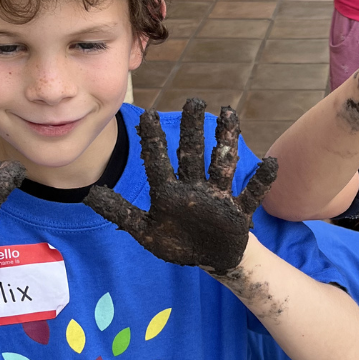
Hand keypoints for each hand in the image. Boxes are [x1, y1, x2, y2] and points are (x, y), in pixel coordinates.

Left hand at [84, 100, 276, 273]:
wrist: (210, 259)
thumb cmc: (177, 242)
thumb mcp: (145, 231)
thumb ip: (120, 213)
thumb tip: (88, 194)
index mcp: (169, 192)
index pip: (159, 162)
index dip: (154, 140)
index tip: (149, 115)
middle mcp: (194, 188)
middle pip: (193, 154)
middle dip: (193, 128)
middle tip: (194, 101)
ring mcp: (218, 198)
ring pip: (222, 165)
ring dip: (227, 141)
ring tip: (230, 114)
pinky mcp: (238, 213)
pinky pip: (251, 195)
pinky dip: (261, 180)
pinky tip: (270, 163)